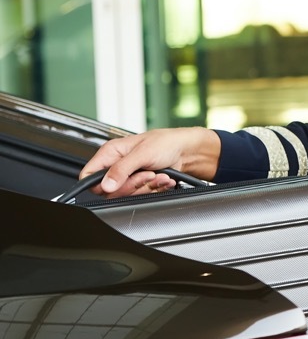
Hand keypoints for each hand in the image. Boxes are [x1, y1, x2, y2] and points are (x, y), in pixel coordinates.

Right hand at [80, 127, 220, 197]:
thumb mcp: (142, 154)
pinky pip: (143, 194)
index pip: (90, 174)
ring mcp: (130, 175)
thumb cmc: (165, 143)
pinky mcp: (142, 184)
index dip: (99, 183)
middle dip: (133, 185)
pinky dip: (156, 188)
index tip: (115, 185)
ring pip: (129, 194)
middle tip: (146, 174)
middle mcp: (118, 165)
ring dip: (147, 186)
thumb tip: (106, 185)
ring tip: (158, 174)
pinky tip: (163, 178)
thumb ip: (122, 169)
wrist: (186, 151)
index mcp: (111, 153)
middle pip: (111, 189)